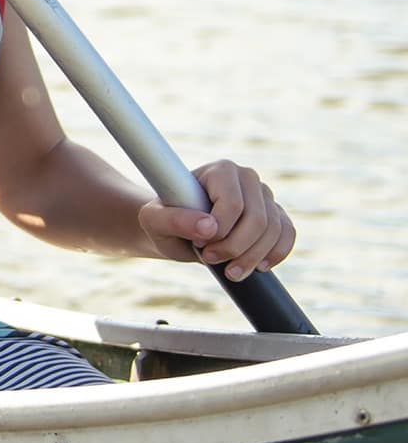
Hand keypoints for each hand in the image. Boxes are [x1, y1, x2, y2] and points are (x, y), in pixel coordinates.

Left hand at [141, 159, 294, 279]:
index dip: (219, 231)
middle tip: (211, 259)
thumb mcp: (154, 220)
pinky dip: (275, 254)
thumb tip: (208, 227)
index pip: (232, 204)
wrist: (177, 232)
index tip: (200, 244)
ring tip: (230, 271)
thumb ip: (174, 220)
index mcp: (220, 170)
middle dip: (235, 248)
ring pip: (274, 230)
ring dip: (253, 258)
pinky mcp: (275, 215)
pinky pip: (287, 234)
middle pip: (257, 219)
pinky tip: (259, 267)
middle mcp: (247, 178)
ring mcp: (264, 196)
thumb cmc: (164, 221)